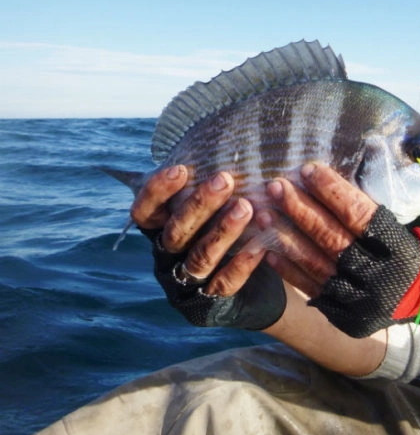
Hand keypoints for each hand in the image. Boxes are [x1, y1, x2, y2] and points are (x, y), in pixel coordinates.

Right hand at [131, 166, 285, 330]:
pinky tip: (262, 245)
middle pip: (176, 231)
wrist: (256, 289)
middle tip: (225, 179)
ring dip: (223, 230)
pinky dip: (243, 263)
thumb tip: (232, 130)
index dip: (157, 191)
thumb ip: (210, 181)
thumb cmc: (231, 232)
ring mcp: (186, 283)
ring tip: (246, 207)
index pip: (144, 211)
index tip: (181, 168)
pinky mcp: (210, 303)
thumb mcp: (215, 208)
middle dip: (199, 204)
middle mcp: (168, 257)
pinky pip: (225, 282)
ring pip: (199, 256)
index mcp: (161, 230)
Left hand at [274, 164, 419, 337]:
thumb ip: (382, 199)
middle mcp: (379, 275)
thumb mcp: (411, 221)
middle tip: (276, 186)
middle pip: (332, 237)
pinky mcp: (346, 316)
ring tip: (264, 213)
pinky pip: (311, 289)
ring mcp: (361, 299)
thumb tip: (360, 156)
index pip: (359, 214)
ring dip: (287, 236)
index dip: (332, 191)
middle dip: (301, 209)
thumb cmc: (413, 247)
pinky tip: (269, 249)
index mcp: (398, 247)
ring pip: (316, 263)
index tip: (308, 169)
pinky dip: (289, 269)